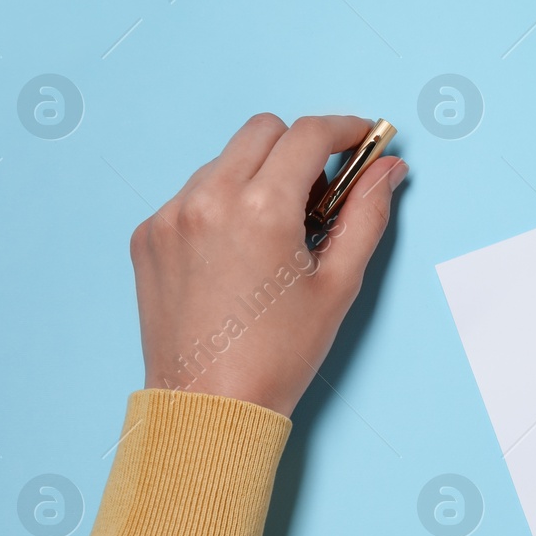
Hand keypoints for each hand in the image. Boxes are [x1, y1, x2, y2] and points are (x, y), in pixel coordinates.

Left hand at [131, 114, 407, 416]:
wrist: (209, 407)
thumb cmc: (278, 355)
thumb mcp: (339, 284)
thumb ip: (367, 214)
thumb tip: (387, 169)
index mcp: (261, 208)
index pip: (309, 135)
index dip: (345, 129)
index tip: (362, 138)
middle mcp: (208, 199)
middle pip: (263, 131)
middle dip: (299, 148)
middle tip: (321, 192)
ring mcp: (170, 215)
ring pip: (225, 161)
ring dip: (258, 176)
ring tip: (276, 232)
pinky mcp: (147, 236)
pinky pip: (192, 194)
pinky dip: (221, 206)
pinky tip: (237, 253)